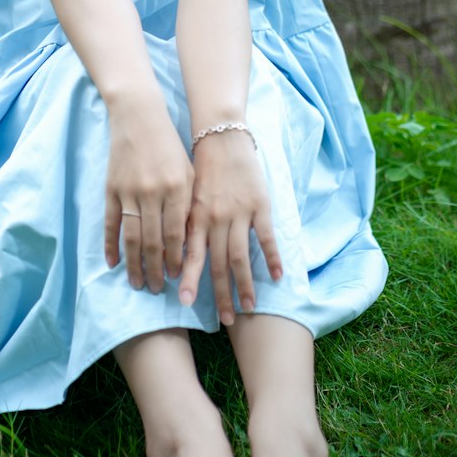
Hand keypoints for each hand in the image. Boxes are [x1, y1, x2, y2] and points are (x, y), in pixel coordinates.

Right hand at [103, 100, 193, 292]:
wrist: (139, 116)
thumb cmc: (169, 146)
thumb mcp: (188, 171)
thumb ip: (189, 204)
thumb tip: (188, 241)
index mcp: (177, 187)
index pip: (176, 233)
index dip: (176, 258)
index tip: (177, 277)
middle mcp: (153, 191)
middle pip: (153, 241)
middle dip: (156, 269)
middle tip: (157, 289)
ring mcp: (129, 190)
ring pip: (131, 237)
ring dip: (134, 264)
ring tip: (138, 283)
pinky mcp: (111, 188)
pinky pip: (111, 222)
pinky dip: (110, 245)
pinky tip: (112, 263)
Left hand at [178, 130, 282, 323]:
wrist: (221, 137)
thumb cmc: (201, 168)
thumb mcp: (187, 195)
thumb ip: (187, 225)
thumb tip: (178, 256)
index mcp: (195, 217)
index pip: (192, 256)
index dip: (190, 281)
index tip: (186, 304)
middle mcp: (215, 219)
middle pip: (219, 264)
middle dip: (222, 294)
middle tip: (228, 319)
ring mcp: (239, 213)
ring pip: (241, 256)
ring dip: (246, 285)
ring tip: (250, 307)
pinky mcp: (260, 205)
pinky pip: (266, 237)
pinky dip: (273, 258)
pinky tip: (277, 276)